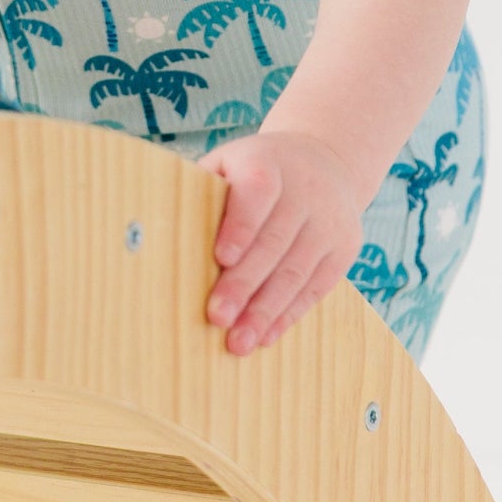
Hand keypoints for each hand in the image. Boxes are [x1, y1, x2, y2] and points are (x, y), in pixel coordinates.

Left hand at [195, 130, 366, 355]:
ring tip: (239, 341)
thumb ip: (201, 188)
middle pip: (274, 242)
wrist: (324, 160)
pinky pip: (317, 287)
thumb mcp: (230, 162)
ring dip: (266, 310)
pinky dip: (290, 314)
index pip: (257, 192)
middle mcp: (305, 189)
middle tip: (217, 317)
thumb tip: (156, 226)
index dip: (240, 226)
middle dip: (244, 283)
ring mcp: (329, 221)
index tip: (220, 257)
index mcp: (268, 162)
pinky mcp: (345, 248)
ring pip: (297, 271)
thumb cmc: (257, 169)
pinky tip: (266, 335)